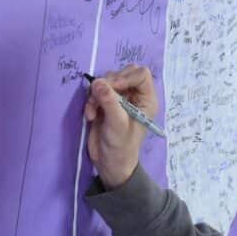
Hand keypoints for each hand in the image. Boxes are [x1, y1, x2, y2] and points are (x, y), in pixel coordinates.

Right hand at [84, 65, 158, 188]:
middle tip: (100, 97)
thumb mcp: (117, 125)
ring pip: (107, 80)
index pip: (141, 74)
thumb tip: (97, 83)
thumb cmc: (120, 146)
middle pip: (123, 72)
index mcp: (146, 99)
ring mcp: (120, 97)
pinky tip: (90, 116)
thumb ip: (109, 102)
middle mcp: (135, 95)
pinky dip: (91, 100)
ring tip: (93, 111)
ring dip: (97, 94)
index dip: (125, 77)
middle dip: (108, 83)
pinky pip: (97, 89)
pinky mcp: (106, 101)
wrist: (109, 162)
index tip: (112, 88)